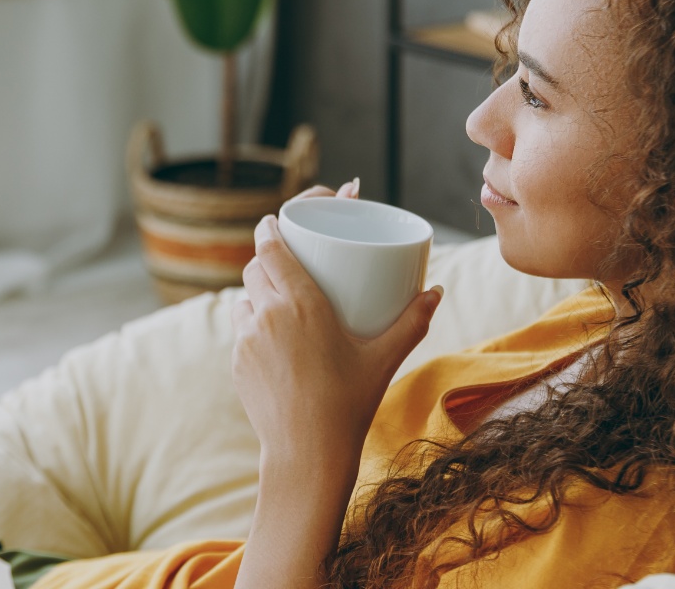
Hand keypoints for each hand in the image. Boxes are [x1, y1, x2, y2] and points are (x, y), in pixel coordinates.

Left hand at [231, 179, 443, 462]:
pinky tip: (273, 336)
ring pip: (244, 297)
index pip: (271, 247)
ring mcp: (246, 340)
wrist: (307, 453)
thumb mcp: (386, 358)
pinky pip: (241, 330)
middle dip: (268, 257)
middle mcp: (267, 315)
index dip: (270, 228)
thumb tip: (436, 292)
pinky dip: (254, 324)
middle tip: (290, 259)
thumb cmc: (350, 403)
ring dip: (259, 291)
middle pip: (255, 267)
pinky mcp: (237, 363)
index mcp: (300, 303)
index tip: (275, 221)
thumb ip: (413, 321)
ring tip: (282, 298)